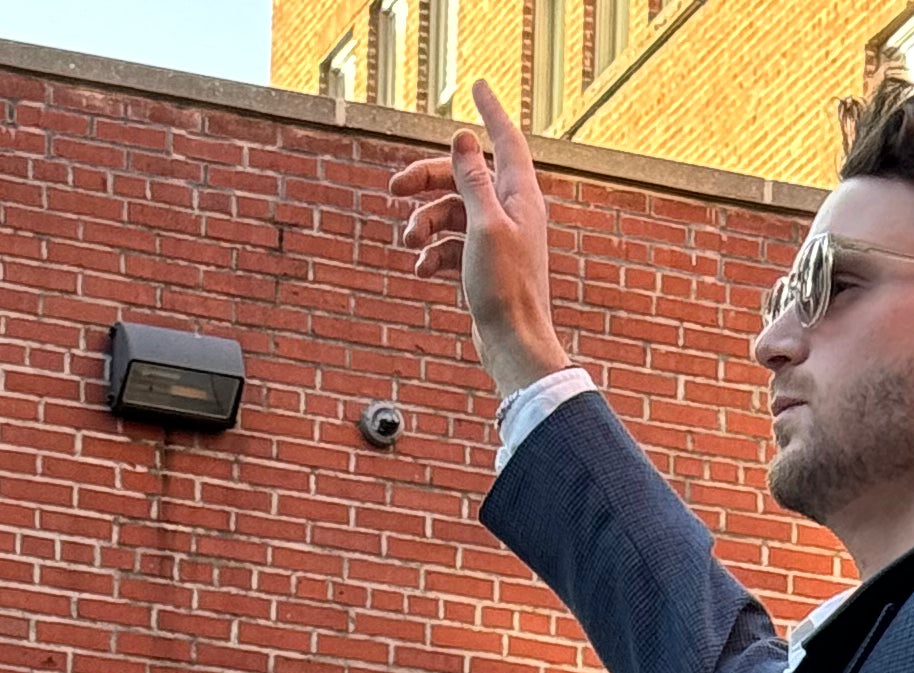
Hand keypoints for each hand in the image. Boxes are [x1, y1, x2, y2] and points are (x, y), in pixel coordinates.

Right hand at [389, 77, 567, 395]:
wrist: (513, 346)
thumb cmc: (505, 288)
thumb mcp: (484, 225)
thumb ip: (472, 179)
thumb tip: (463, 137)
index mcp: (519, 196)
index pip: (504, 140)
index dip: (490, 112)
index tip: (477, 85)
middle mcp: (511, 213)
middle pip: (462, 177)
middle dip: (426, 180)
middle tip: (393, 188)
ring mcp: (496, 240)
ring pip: (451, 213)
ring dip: (424, 223)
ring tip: (409, 243)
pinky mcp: (483, 266)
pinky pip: (451, 246)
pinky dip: (433, 254)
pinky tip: (423, 270)